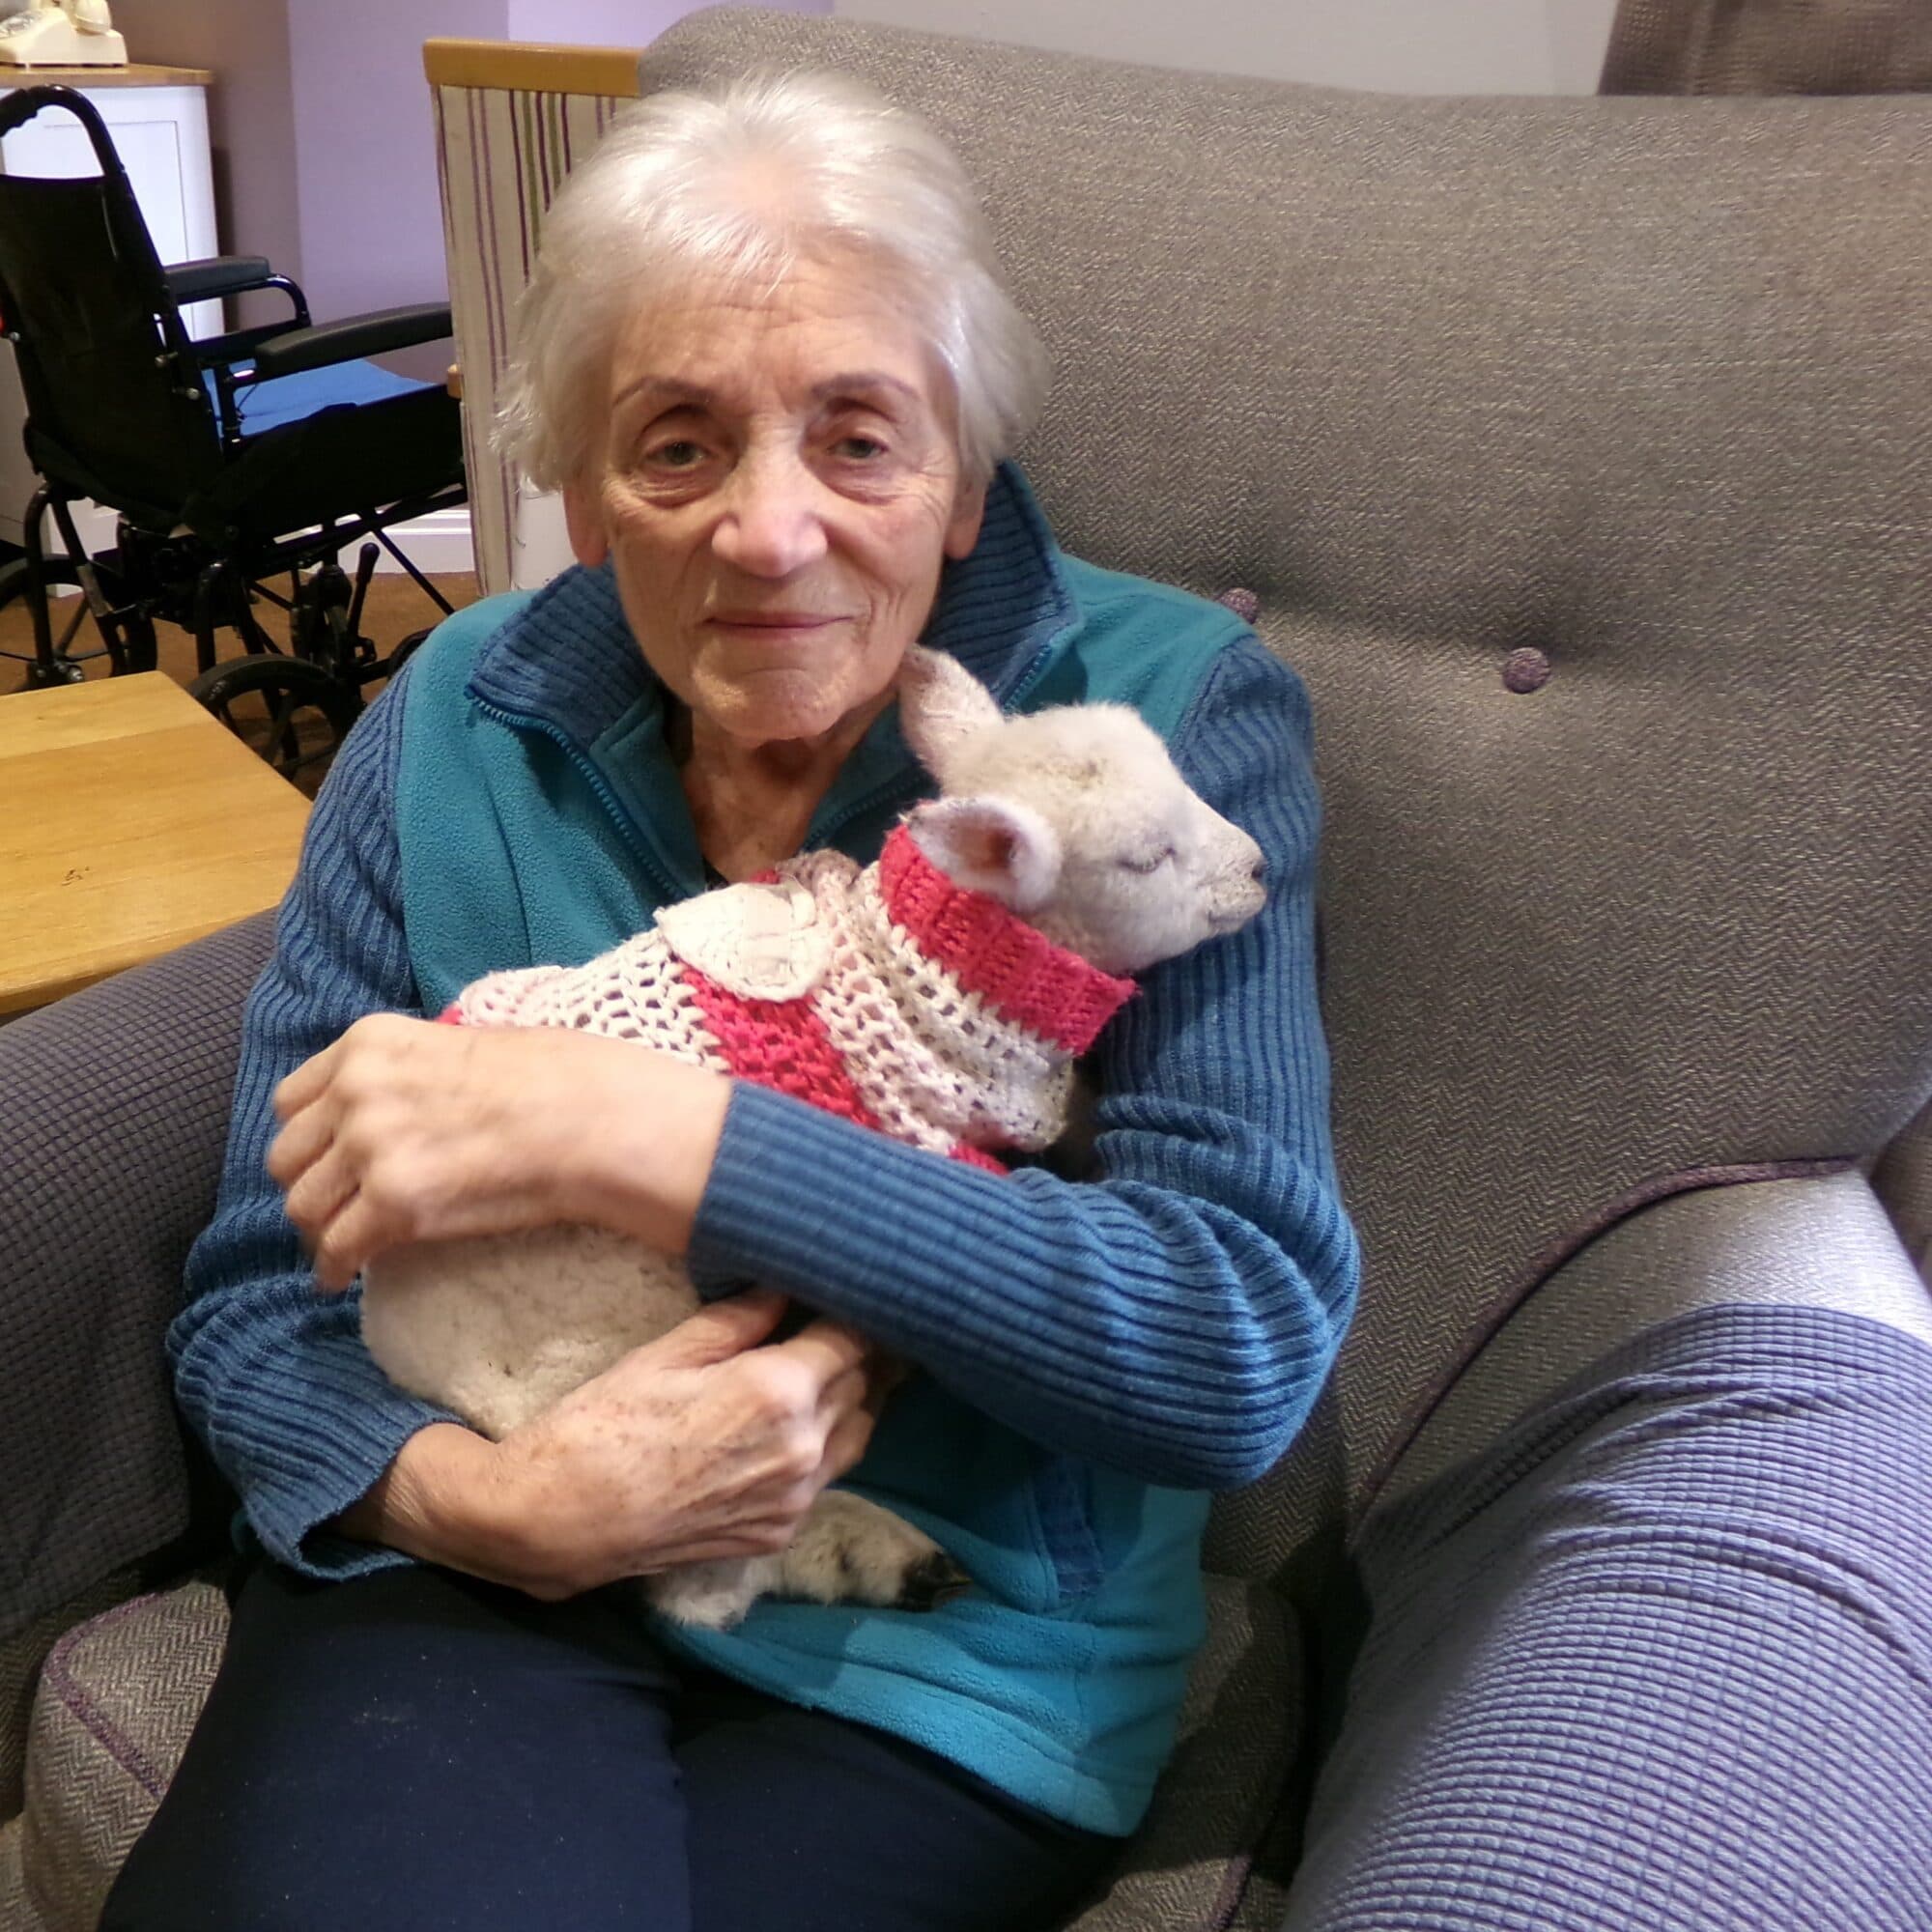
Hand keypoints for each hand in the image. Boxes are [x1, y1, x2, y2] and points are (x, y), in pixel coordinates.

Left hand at [268, 1013, 731, 1288]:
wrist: (591, 1118)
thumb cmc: (553, 1079)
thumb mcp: (460, 1044)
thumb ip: (407, 1070)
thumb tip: (397, 1106)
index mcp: (369, 1043)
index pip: (293, 1099)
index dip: (307, 1136)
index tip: (324, 1160)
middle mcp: (356, 1090)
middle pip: (287, 1157)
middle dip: (307, 1186)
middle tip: (332, 1210)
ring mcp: (370, 1147)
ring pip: (303, 1207)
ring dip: (319, 1232)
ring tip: (339, 1248)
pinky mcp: (392, 1203)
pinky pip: (337, 1249)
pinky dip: (334, 1269)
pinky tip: (342, 1279)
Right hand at [340, 1291, 886, 1597]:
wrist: (561, 1520)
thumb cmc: (604, 1424)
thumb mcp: (668, 1352)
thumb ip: (740, 1319)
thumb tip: (785, 1284)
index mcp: (779, 1393)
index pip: (852, 1339)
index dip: (851, 1312)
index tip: (845, 1294)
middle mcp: (802, 1450)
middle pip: (862, 1386)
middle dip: (853, 1354)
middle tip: (831, 1327)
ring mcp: (794, 1499)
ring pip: (856, 1436)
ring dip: (848, 1402)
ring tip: (825, 1374)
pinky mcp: (779, 1534)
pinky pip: (824, 1481)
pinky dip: (821, 1451)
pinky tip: (791, 1431)